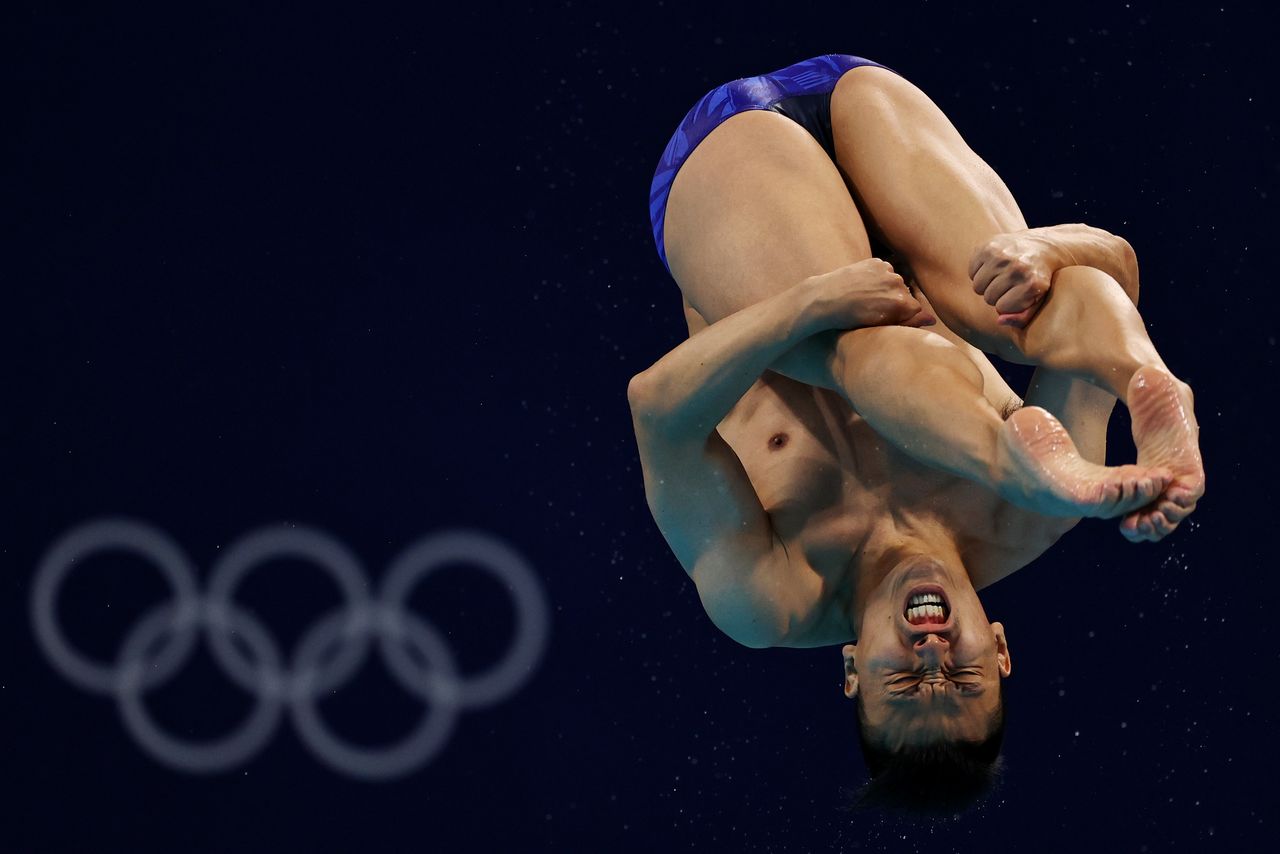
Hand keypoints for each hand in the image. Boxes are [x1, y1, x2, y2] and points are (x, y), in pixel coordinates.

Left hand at [805, 258, 935, 330]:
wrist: (825, 298)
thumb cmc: (852, 319)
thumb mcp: (881, 325)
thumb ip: (911, 321)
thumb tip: (932, 319)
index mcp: (902, 304)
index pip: (916, 309)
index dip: (902, 315)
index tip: (887, 318)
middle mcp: (898, 285)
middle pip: (907, 294)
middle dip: (895, 301)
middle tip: (874, 309)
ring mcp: (887, 271)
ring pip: (896, 281)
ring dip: (886, 288)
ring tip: (867, 297)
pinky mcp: (876, 262)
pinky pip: (885, 270)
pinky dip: (878, 277)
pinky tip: (864, 285)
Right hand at [968, 229, 1071, 327]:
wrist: (1043, 247)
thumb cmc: (1038, 279)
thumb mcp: (1037, 301)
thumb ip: (1021, 318)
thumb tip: (999, 321)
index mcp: (1032, 284)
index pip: (1001, 308)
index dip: (1007, 304)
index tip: (1017, 295)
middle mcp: (1017, 268)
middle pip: (988, 297)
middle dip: (996, 295)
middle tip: (1008, 285)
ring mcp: (1002, 255)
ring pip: (977, 286)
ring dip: (986, 284)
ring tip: (1000, 277)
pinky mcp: (988, 246)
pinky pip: (971, 271)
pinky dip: (978, 271)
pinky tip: (993, 267)